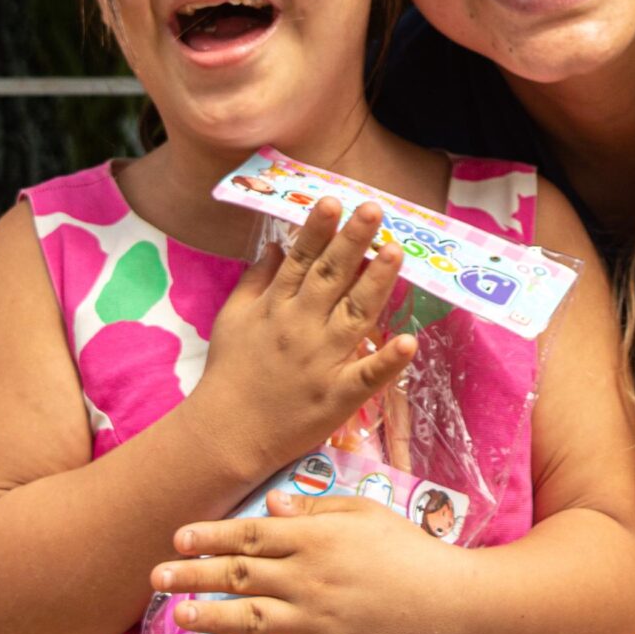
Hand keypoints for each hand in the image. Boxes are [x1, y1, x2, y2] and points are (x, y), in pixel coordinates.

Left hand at [152, 491, 463, 633]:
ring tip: (177, 617)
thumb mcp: (363, 512)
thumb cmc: (405, 547)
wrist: (444, 598)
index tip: (178, 536)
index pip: (251, 534)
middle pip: (240, 576)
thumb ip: (315, 509)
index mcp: (313, 539)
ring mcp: (316, 621)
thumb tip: (271, 505)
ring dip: (212, 619)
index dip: (211, 536)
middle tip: (156, 576)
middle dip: (194, 575)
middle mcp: (306, 579)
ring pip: (253, 621)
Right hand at [197, 198, 415, 471]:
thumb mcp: (232, 318)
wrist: (226, 433)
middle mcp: (301, 327)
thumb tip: (274, 245)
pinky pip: (367, 376)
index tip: (333, 200)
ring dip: (376, 283)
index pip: (301, 260)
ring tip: (395, 251)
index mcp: (276, 306)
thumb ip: (255, 280)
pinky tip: (408, 341)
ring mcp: (322, 361)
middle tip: (373, 209)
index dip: (318, 229)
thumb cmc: (229, 372)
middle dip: (352, 241)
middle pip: (332, 277)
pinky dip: (388, 361)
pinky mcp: (338, 396)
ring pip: (355, 314)